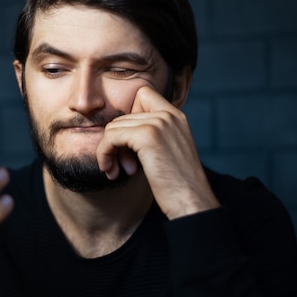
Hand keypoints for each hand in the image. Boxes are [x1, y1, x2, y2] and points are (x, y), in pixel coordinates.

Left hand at [96, 86, 218, 218]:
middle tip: (123, 165)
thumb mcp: (168, 151)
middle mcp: (169, 115)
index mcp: (176, 116)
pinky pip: (111, 137)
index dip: (129, 117)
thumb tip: (116, 131)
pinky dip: (104, 154)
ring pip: (114, 127)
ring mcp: (159, 123)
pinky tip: (111, 171)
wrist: (192, 202)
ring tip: (118, 171)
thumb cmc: (177, 185)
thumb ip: (151, 135)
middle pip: (123, 115)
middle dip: (117, 142)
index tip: (130, 143)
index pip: (142, 94)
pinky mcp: (148, 136)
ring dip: (109, 150)